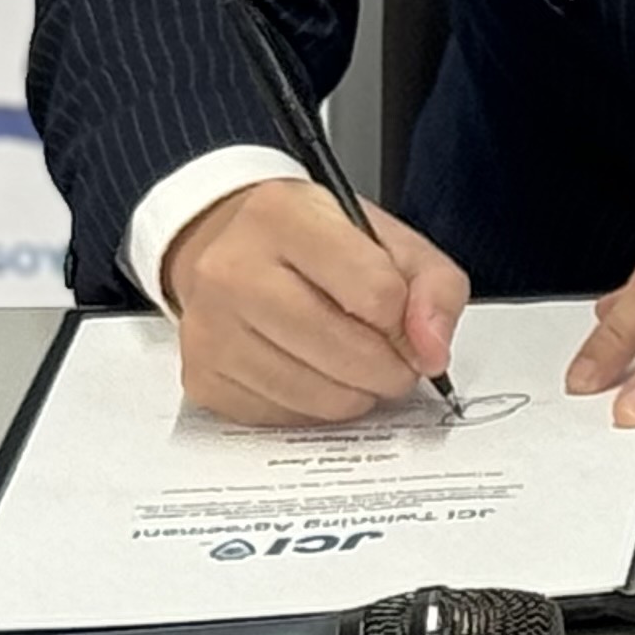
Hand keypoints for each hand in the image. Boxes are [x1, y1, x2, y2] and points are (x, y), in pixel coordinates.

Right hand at [163, 179, 468, 426]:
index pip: (375, 292)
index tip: (410, 326)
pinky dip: (313, 407)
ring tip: (359, 368)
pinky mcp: (201, 375)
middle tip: (398, 362)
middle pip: (344, 350)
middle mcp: (233, 270)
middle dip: (390, 369)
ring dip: (356, 393)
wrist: (229, 247)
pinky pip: (281, 417)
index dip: (407, 321)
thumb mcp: (388, 238)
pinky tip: (315, 375)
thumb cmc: (313, 242)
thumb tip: (432, 350)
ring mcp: (210, 327)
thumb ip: (434, 286)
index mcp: (284, 217)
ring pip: (314, 394)